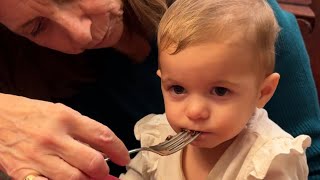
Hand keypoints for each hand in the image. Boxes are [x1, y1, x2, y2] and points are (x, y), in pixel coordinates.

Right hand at [0, 93, 128, 178]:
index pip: (103, 136)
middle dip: (106, 172)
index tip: (124, 158)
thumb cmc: (31, 114)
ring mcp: (38, 157)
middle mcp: (54, 137)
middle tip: (109, 173)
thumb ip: (83, 131)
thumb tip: (104, 151)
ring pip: (75, 179)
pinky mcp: (24, 174)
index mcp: (66, 118)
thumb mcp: (60, 112)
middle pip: (93, 163)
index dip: (119, 150)